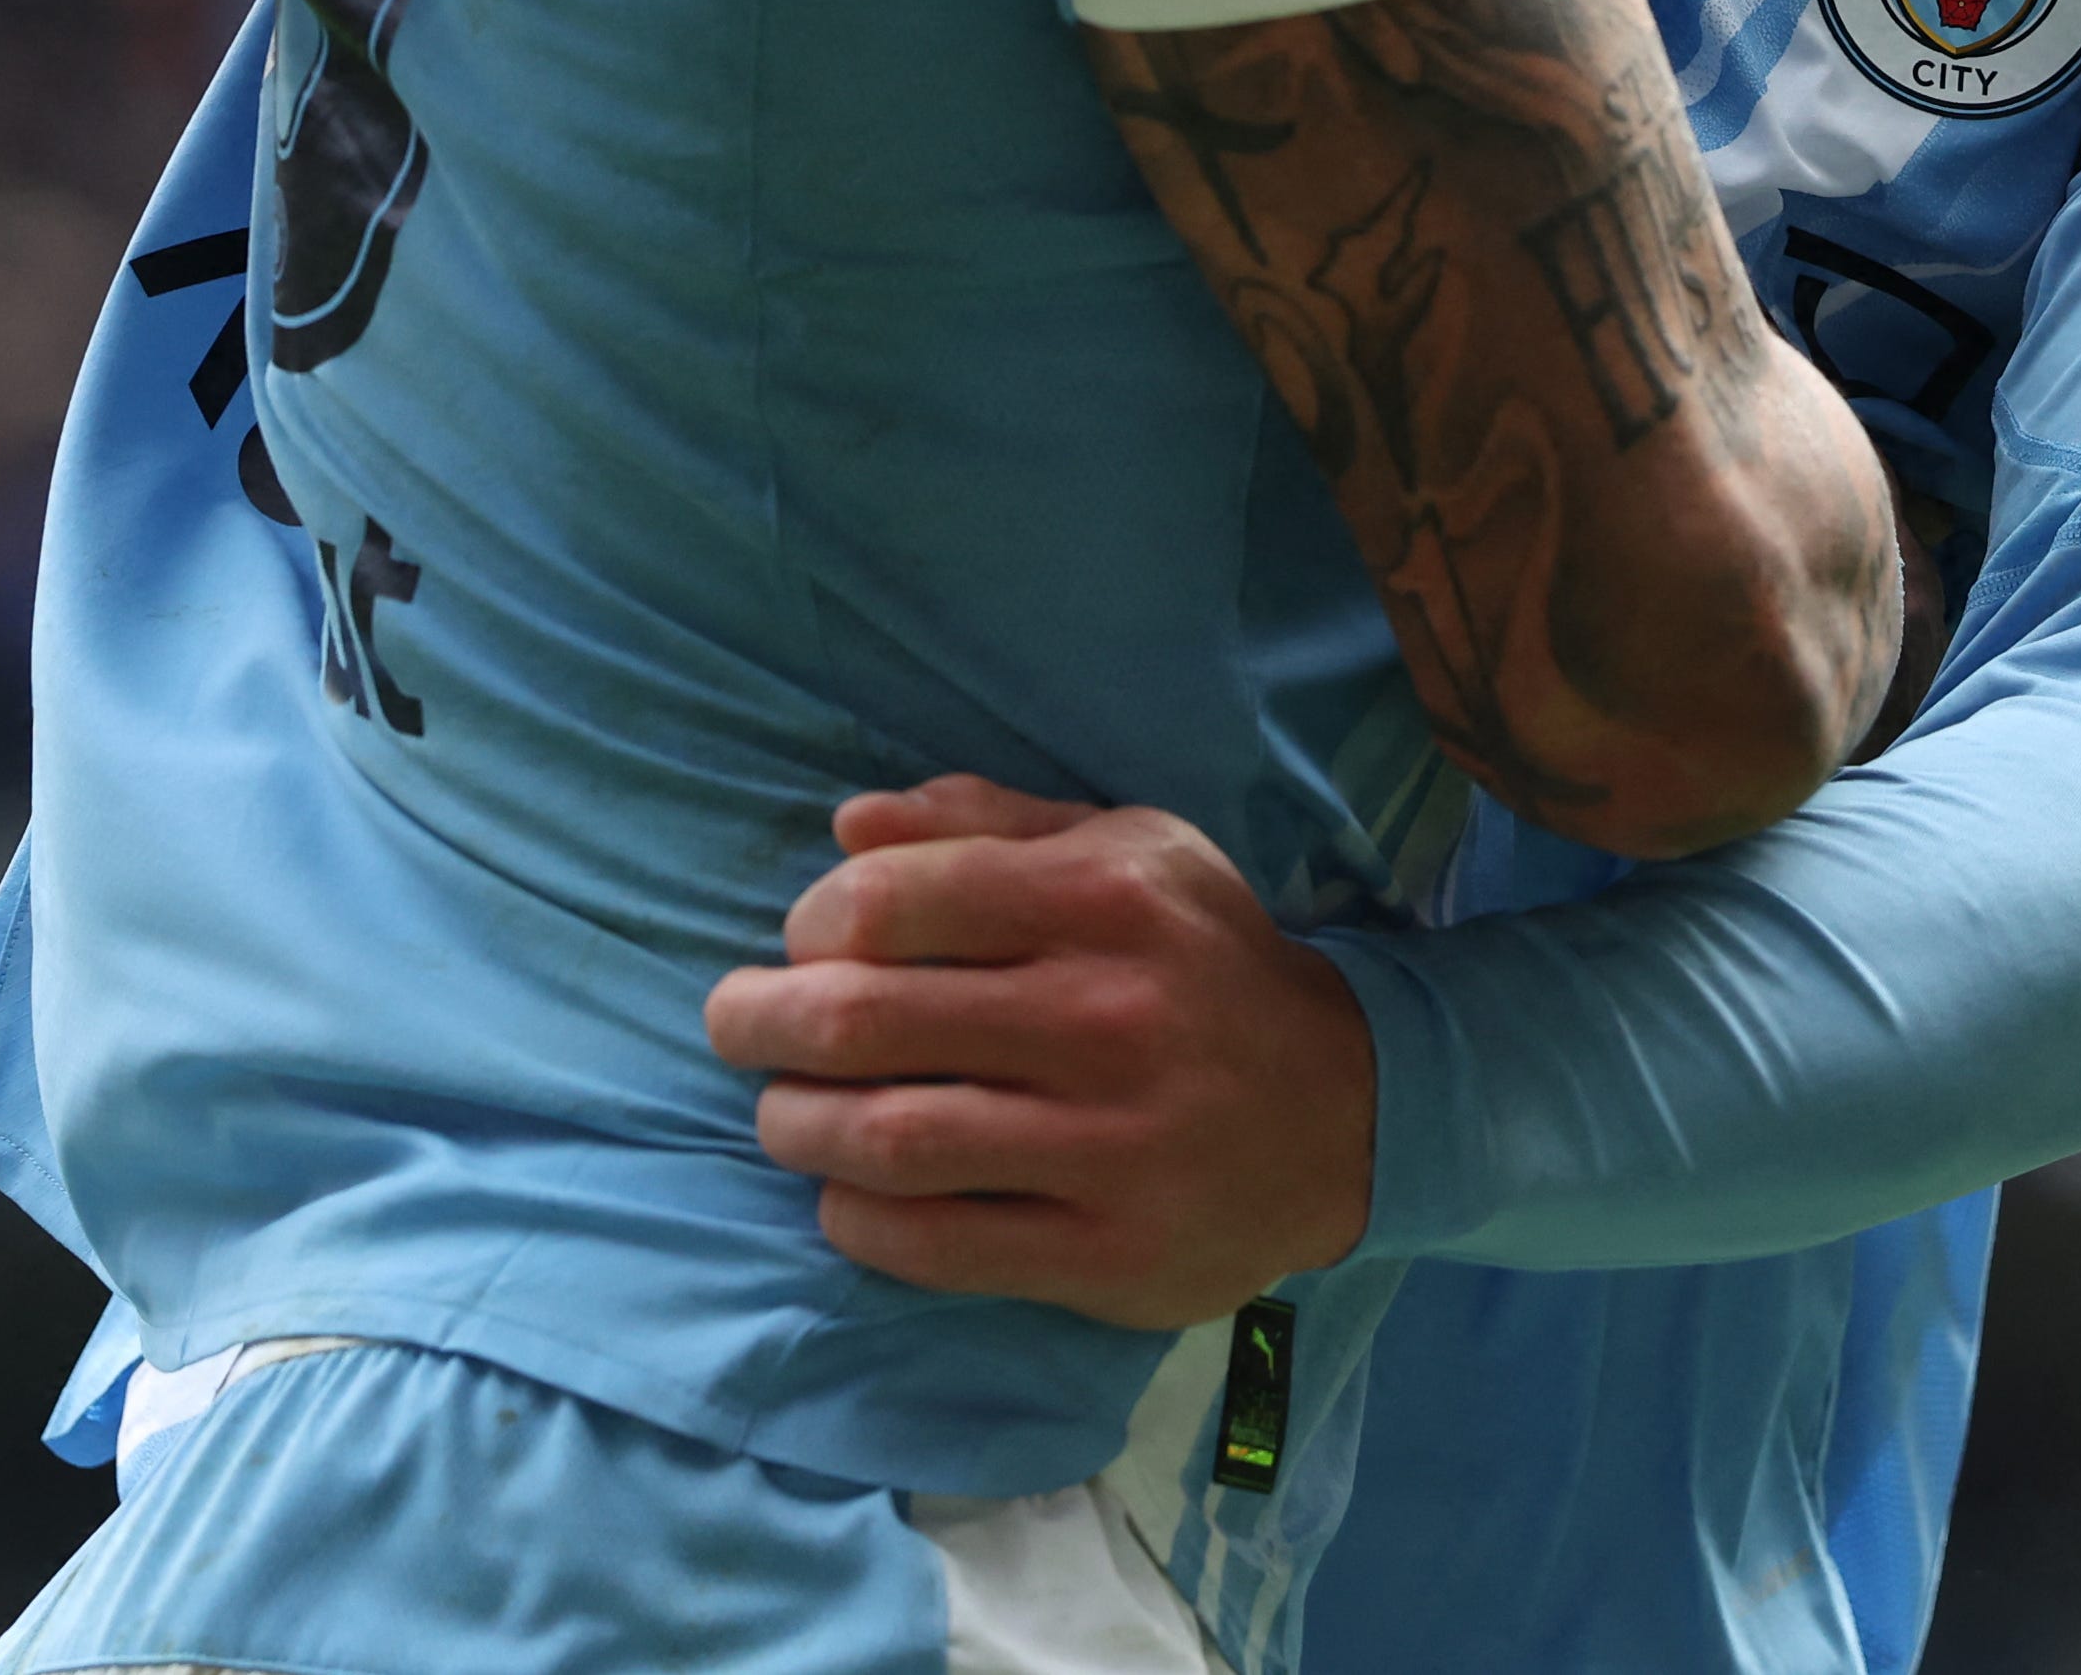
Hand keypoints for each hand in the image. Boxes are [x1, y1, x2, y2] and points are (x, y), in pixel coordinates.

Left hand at [704, 780, 1380, 1331]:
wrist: (1345, 1112)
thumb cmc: (1200, 965)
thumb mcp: (1125, 852)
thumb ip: (985, 825)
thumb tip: (846, 827)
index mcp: (1103, 899)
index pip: (892, 900)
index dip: (810, 922)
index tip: (801, 943)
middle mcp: (1106, 1017)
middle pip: (865, 1019)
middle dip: (762, 1022)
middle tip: (736, 1026)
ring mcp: (1109, 1146)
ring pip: (889, 1138)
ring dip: (795, 1125)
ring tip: (780, 1114)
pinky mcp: (1108, 1255)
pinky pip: (937, 1243)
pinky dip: (859, 1218)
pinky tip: (846, 1192)